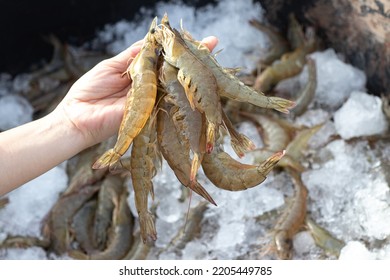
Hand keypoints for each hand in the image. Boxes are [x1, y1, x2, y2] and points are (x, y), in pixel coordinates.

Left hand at [56, 36, 218, 146]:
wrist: (79, 116)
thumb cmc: (91, 90)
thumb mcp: (113, 65)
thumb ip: (134, 55)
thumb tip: (152, 39)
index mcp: (140, 72)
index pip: (163, 57)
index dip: (177, 47)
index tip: (192, 36)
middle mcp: (150, 85)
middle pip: (174, 69)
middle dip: (193, 57)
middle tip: (213, 43)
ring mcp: (152, 99)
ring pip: (175, 83)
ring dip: (192, 71)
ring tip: (210, 57)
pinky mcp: (151, 111)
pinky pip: (166, 98)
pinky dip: (180, 88)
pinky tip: (194, 78)